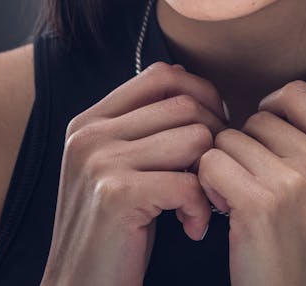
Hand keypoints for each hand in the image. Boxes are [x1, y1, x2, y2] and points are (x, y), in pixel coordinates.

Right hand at [40, 62, 226, 285]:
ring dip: (211, 174)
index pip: (160, 74)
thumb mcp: (118, 167)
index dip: (199, 92)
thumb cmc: (114, 230)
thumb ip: (143, 128)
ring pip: (195, 137)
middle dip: (214, 137)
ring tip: (201, 203)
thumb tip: (198, 93)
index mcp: (91, 120)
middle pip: (184, 104)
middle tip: (214, 173)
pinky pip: (189, 182)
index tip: (215, 125)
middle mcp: (91, 134)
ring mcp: (100, 161)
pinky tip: (193, 228)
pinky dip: (202, 207)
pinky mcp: (117, 194)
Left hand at [198, 80, 305, 285]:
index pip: (299, 93)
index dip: (272, 107)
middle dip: (245, 147)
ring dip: (224, 166)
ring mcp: (296, 181)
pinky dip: (207, 182)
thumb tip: (272, 106)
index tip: (263, 136)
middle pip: (259, 118)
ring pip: (231, 139)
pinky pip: (212, 161)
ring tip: (237, 199)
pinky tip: (222, 208)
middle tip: (250, 183)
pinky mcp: (260, 203)